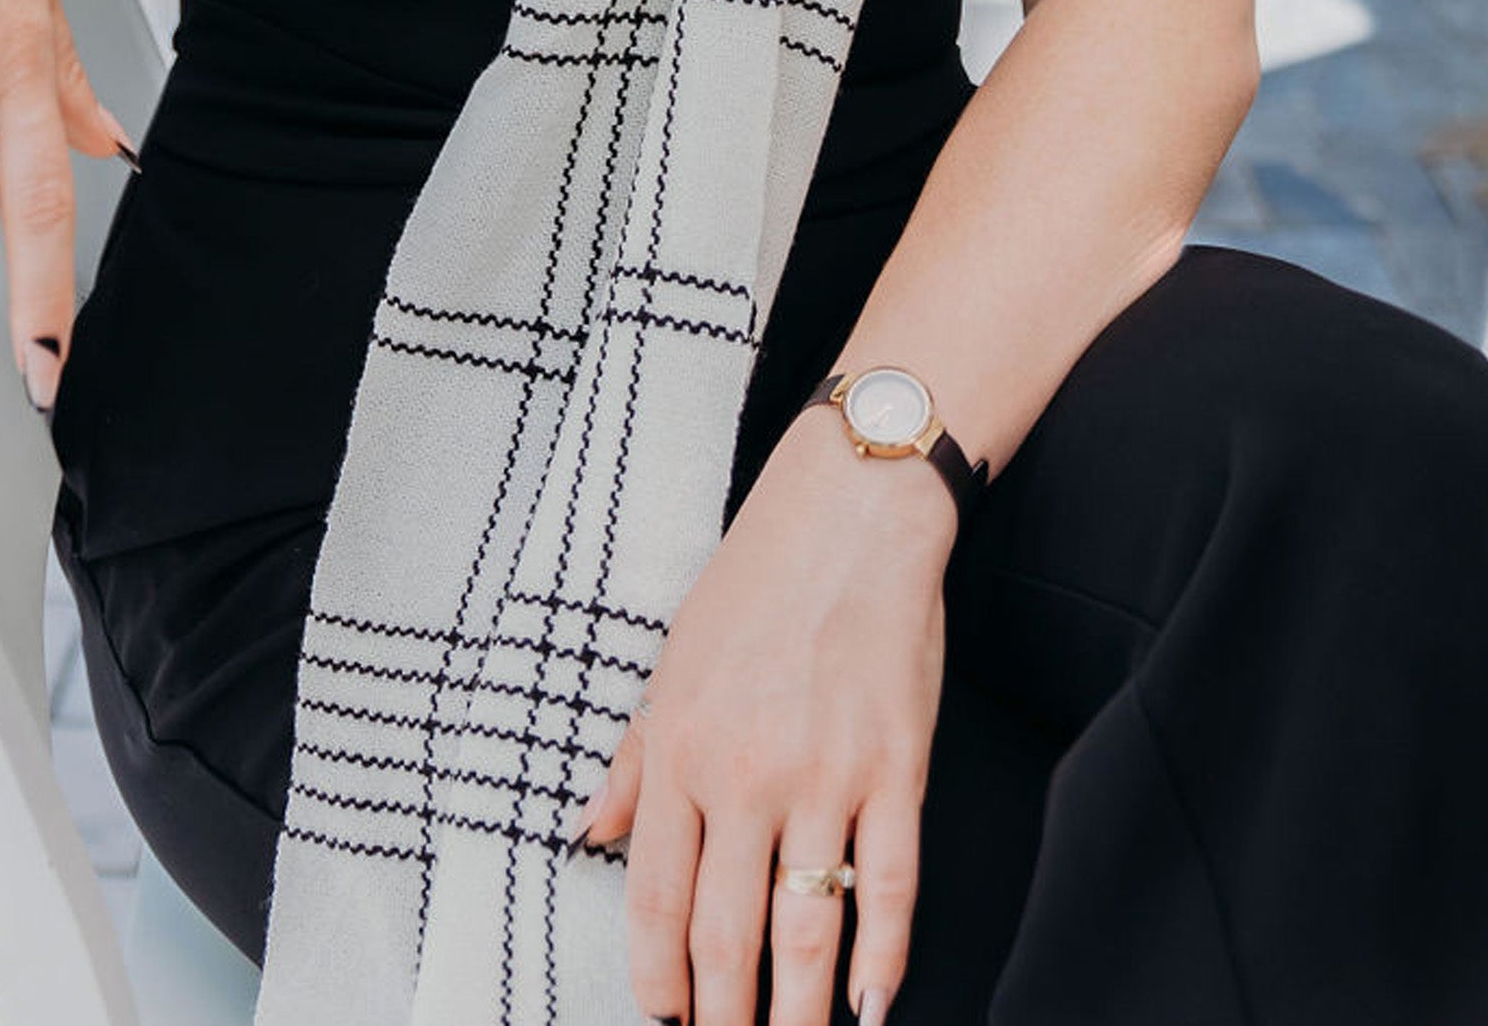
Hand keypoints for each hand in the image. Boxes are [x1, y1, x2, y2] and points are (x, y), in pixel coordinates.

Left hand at [570, 409, 953, 1025]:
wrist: (849, 513)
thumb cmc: (754, 582)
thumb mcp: (672, 664)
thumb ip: (634, 761)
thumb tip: (593, 834)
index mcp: (680, 748)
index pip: (657, 898)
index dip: (659, 978)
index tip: (664, 1019)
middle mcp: (745, 773)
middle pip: (727, 934)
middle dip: (724, 1015)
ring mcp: (824, 775)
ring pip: (807, 929)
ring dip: (799, 1010)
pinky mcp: (895, 768)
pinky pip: (890, 885)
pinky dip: (884, 956)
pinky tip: (873, 1002)